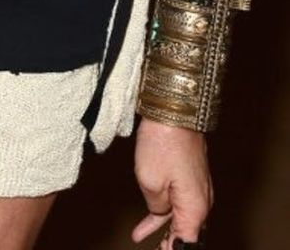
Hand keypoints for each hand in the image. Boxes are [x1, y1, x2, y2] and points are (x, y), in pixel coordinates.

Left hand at [132, 117, 211, 247]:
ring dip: (163, 231)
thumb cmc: (164, 142)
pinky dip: (159, 214)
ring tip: (145, 242)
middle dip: (170, 244)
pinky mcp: (188, 175)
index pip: (186, 242)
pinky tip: (143, 227)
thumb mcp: (150, 181)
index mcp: (195, 207)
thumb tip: (158, 210)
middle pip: (186, 232)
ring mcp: (196, 187)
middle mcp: (201, 200)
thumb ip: (155, 205)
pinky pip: (175, 202)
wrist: (174, 109)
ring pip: (179, 217)